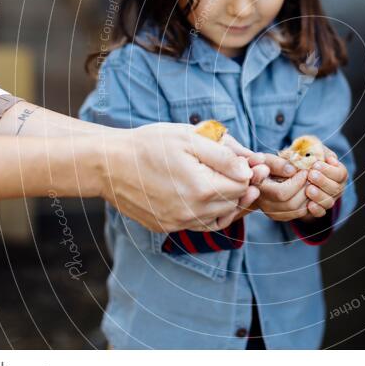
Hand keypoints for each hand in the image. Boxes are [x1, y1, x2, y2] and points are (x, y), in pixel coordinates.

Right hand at [99, 123, 253, 232]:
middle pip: (233, 203)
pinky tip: (212, 196)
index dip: (252, 172)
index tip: (256, 162)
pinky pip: (200, 224)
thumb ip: (224, 154)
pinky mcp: (167, 227)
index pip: (242, 185)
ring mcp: (178, 223)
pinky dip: (212, 213)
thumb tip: (249, 169)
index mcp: (200, 188)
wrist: (108, 164)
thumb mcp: (190, 138)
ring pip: (219, 217)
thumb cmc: (149, 145)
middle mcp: (191, 212)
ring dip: (231, 202)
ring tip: (234, 184)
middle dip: (245, 187)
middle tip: (252, 171)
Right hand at [255, 169, 310, 221]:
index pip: (281, 192)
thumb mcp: (266, 159)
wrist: (258, 177)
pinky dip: (308, 203)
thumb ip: (277, 164)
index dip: (297, 182)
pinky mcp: (280, 216)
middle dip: (305, 189)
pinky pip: (300, 213)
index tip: (305, 171)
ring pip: (298, 211)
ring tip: (310, 182)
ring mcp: (272, 213)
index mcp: (259, 190)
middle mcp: (264, 205)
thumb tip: (292, 170)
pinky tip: (307, 190)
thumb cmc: (262, 165)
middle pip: (291, 204)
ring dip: (309, 196)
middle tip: (311, 176)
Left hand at [302, 151, 347, 219]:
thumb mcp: (312, 149)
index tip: (316, 165)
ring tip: (308, 189)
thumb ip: (317, 150)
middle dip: (323, 182)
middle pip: (336, 188)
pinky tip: (309, 205)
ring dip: (319, 196)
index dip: (329, 170)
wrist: (295, 172)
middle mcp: (336, 187)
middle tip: (311, 175)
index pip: (341, 173)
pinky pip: (321, 213)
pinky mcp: (319, 209)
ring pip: (329, 201)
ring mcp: (329, 199)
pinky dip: (316, 210)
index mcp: (338, 172)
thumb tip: (322, 156)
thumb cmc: (305, 158)